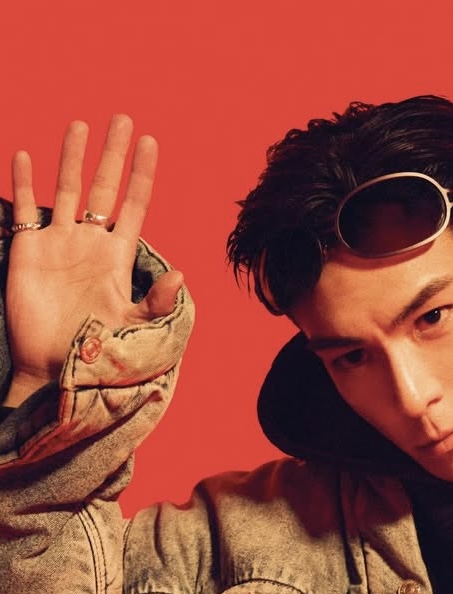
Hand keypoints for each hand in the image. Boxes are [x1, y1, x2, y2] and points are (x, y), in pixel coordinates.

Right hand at [4, 115, 183, 406]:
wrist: (56, 369)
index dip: (143, 174)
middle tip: (122, 118)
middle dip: (112, 153)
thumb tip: (181, 275)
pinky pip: (25, 209)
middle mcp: (90, 242)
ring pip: (65, 189)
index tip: (151, 142)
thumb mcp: (134, 325)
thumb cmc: (99, 353)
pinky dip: (25, 183)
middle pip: (103, 186)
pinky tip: (27, 156)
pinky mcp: (28, 251)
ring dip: (71, 157)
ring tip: (80, 125)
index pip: (135, 203)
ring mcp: (59, 243)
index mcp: (118, 255)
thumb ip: (157, 301)